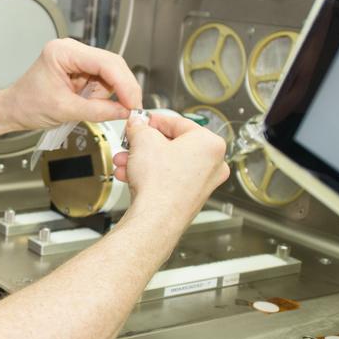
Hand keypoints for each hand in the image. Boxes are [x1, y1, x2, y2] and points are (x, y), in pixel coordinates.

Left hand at [0, 39, 141, 131]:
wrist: (13, 109)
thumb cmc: (27, 105)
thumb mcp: (64, 111)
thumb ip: (98, 111)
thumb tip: (124, 111)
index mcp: (63, 52)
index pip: (105, 62)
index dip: (124, 83)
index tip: (133, 102)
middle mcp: (71, 50)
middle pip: (112, 65)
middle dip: (120, 89)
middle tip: (127, 109)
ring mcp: (76, 58)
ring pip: (110, 74)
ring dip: (107, 94)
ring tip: (86, 106)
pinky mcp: (79, 69)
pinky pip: (102, 81)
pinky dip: (101, 95)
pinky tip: (87, 103)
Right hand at [112, 112, 228, 222]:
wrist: (156, 218)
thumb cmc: (160, 184)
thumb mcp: (143, 140)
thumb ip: (140, 127)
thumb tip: (137, 124)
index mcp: (210, 143)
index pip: (178, 122)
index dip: (154, 120)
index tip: (142, 121)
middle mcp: (213, 163)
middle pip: (173, 144)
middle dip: (145, 144)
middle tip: (131, 142)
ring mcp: (203, 183)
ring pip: (168, 163)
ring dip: (143, 160)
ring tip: (125, 161)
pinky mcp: (191, 198)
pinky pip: (169, 178)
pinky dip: (150, 174)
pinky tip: (131, 175)